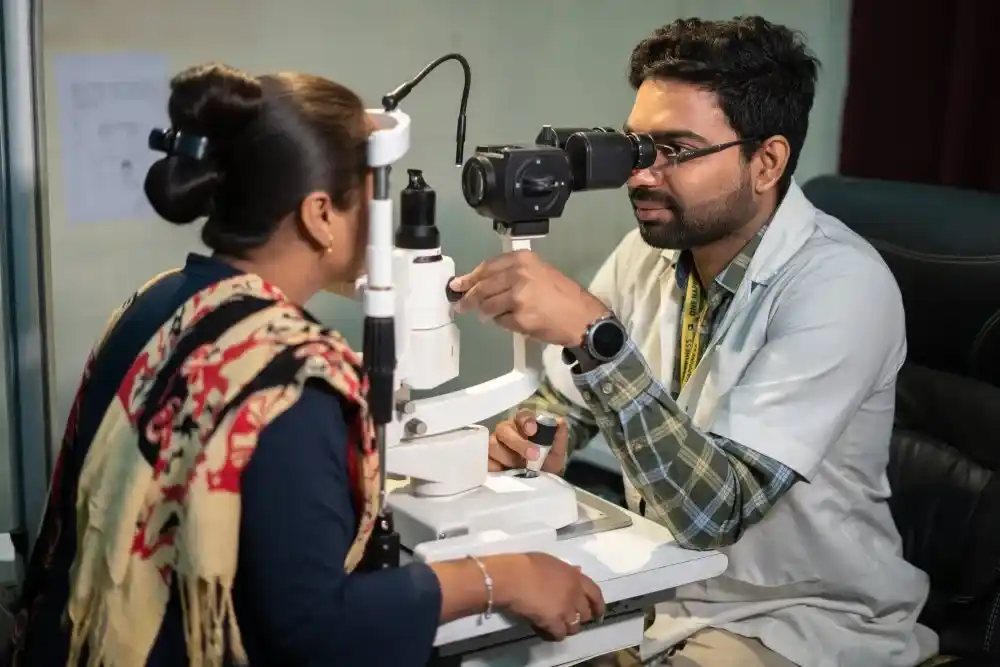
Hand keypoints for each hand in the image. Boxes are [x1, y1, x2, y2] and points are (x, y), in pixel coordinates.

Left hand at [450, 250, 608, 346]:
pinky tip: (511, 322)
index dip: (470, 277)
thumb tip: (480, 283)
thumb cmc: (563, 295)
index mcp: (523, 260)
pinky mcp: (519, 317)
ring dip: (484, 313)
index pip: (487, 267)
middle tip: (461, 305)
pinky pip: (500, 321)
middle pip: (482, 287)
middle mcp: (519, 274)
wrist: (583, 317)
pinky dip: (501, 323)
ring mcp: (518, 297)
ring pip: (487, 306)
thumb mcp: (539, 272)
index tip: (458, 285)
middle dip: (468, 298)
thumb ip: (511, 274)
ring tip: (487, 316)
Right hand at [490, 410, 568, 472]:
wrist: (539, 486)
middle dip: (518, 442)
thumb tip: (560, 422)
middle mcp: (506, 432)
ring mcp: (493, 447)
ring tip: (519, 469)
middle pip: (504, 428)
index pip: (521, 415)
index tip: (533, 430)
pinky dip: (494, 466)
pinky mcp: (486, 461)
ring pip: (492, 444)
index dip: (526, 421)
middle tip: (533, 455)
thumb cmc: (545, 465)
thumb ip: (559, 436)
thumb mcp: (556, 453)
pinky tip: (503, 473)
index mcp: (523, 425)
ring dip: (507, 456)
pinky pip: (484, 460)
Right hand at [494, 553, 604, 640]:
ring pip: (574, 627)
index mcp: (575, 577)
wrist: (512, 577)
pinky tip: (545, 631)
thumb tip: (576, 572)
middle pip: (585, 613)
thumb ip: (566, 571)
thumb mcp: (551, 562)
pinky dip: (553, 635)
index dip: (599, 605)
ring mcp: (565, 609)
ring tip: (556, 626)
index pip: (595, 593)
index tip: (599, 613)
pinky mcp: (553, 622)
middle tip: (569, 619)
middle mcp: (574, 594)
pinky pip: (559, 635)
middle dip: (579, 618)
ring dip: (566, 628)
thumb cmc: (527, 565)